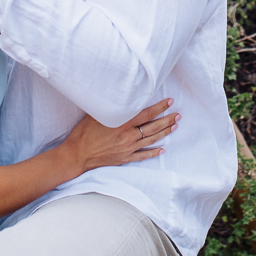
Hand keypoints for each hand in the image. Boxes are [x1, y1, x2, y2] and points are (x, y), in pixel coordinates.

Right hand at [63, 99, 178, 172]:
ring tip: (174, 127)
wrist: (77, 155)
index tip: (169, 102)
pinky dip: (153, 153)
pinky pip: (143, 156)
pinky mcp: (125, 158)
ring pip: (151, 140)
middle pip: (153, 127)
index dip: (160, 107)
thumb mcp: (97, 115)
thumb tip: (122, 97)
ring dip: (164, 133)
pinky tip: (162, 150)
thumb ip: (113, 108)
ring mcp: (128, 149)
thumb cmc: (84, 133)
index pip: (147, 114)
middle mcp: (128, 137)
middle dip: (167, 120)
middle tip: (178, 115)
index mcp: (122, 124)